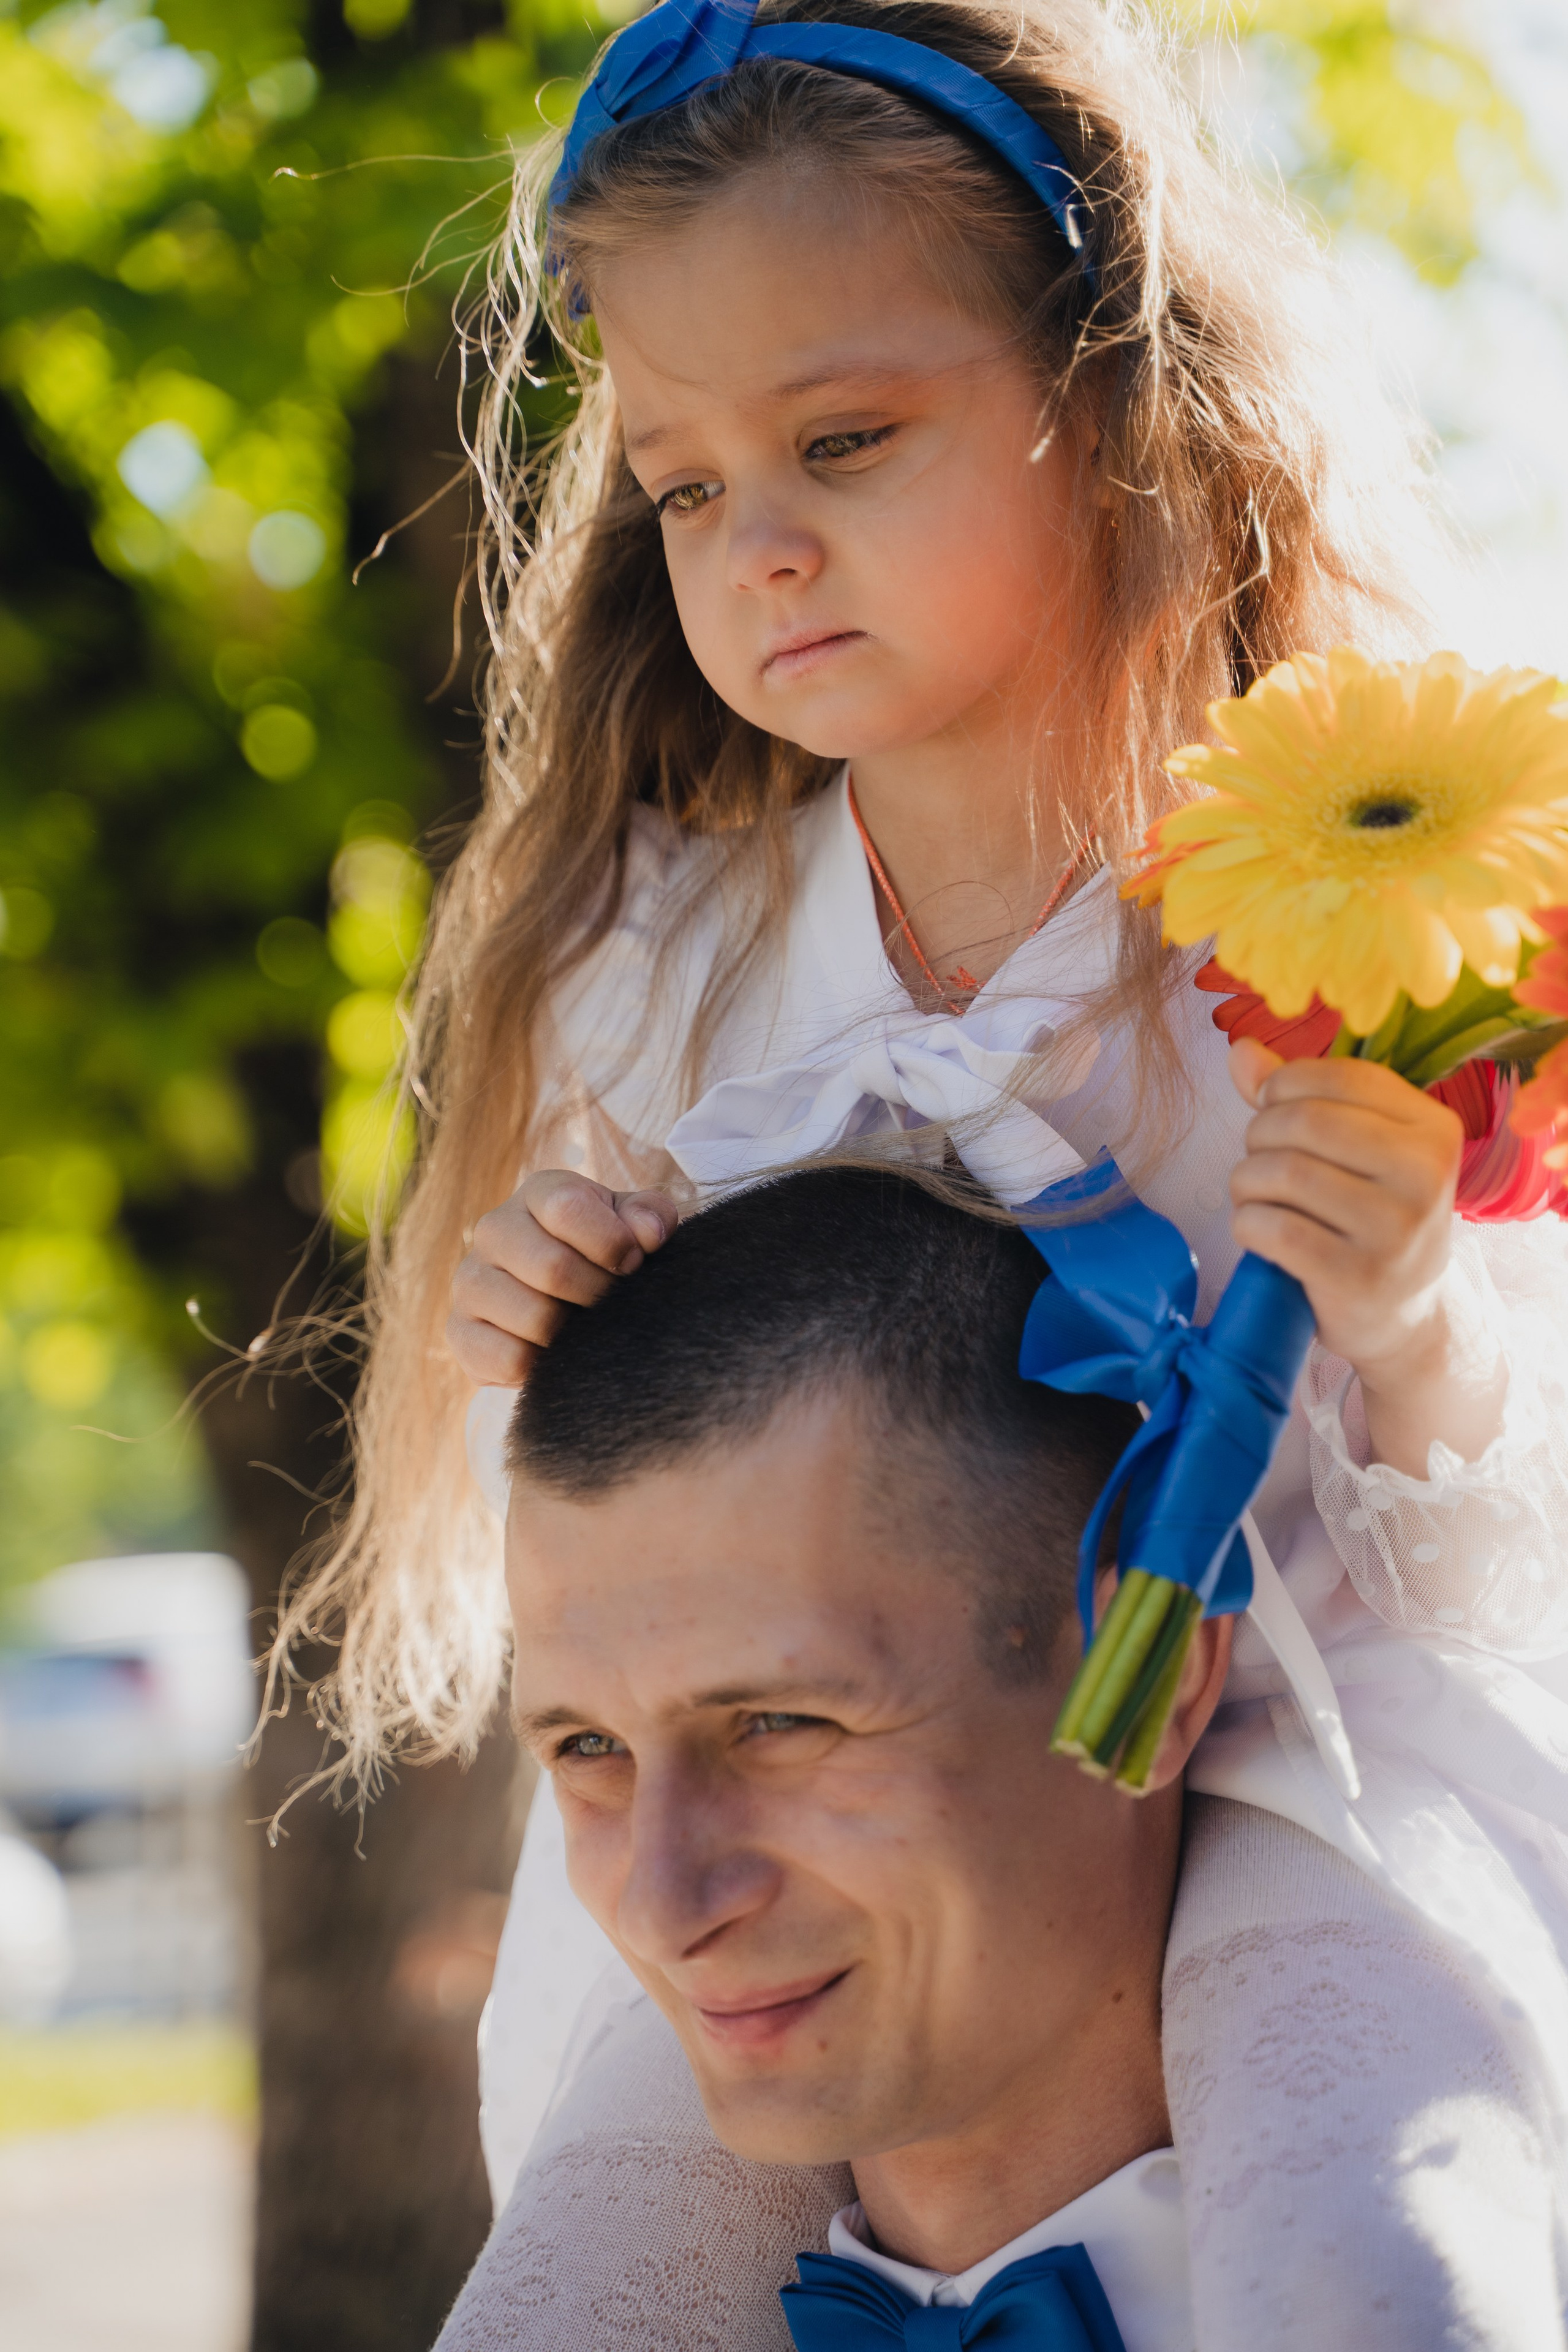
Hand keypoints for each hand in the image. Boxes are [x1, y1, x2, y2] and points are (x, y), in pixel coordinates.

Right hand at [446, 1171, 677, 1385]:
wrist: (564, 1305)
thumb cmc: (604, 1256)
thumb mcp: (634, 1227)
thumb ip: (650, 1217)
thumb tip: (649, 1233)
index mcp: (538, 1194)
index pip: (568, 1208)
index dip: (613, 1243)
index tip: (633, 1263)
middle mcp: (494, 1230)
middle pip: (553, 1268)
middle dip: (598, 1295)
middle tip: (612, 1305)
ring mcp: (470, 1281)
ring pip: (534, 1318)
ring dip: (574, 1334)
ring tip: (584, 1328)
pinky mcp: (461, 1332)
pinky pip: (509, 1359)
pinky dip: (544, 1366)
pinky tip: (555, 1353)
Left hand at [1228, 1036, 1502, 1473]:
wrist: (1402, 1316)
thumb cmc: (1368, 1218)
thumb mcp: (1354, 1151)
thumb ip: (1298, 1097)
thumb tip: (1240, 1052)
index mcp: (1434, 1129)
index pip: (1340, 1076)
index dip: (1284, 1085)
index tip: (1272, 1109)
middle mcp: (1426, 1175)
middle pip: (1305, 1121)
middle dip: (1259, 1136)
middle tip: (1260, 1162)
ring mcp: (1396, 1229)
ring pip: (1282, 1172)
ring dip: (1245, 1182)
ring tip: (1255, 1197)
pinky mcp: (1358, 1277)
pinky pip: (1273, 1228)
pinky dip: (1247, 1224)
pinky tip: (1259, 1232)